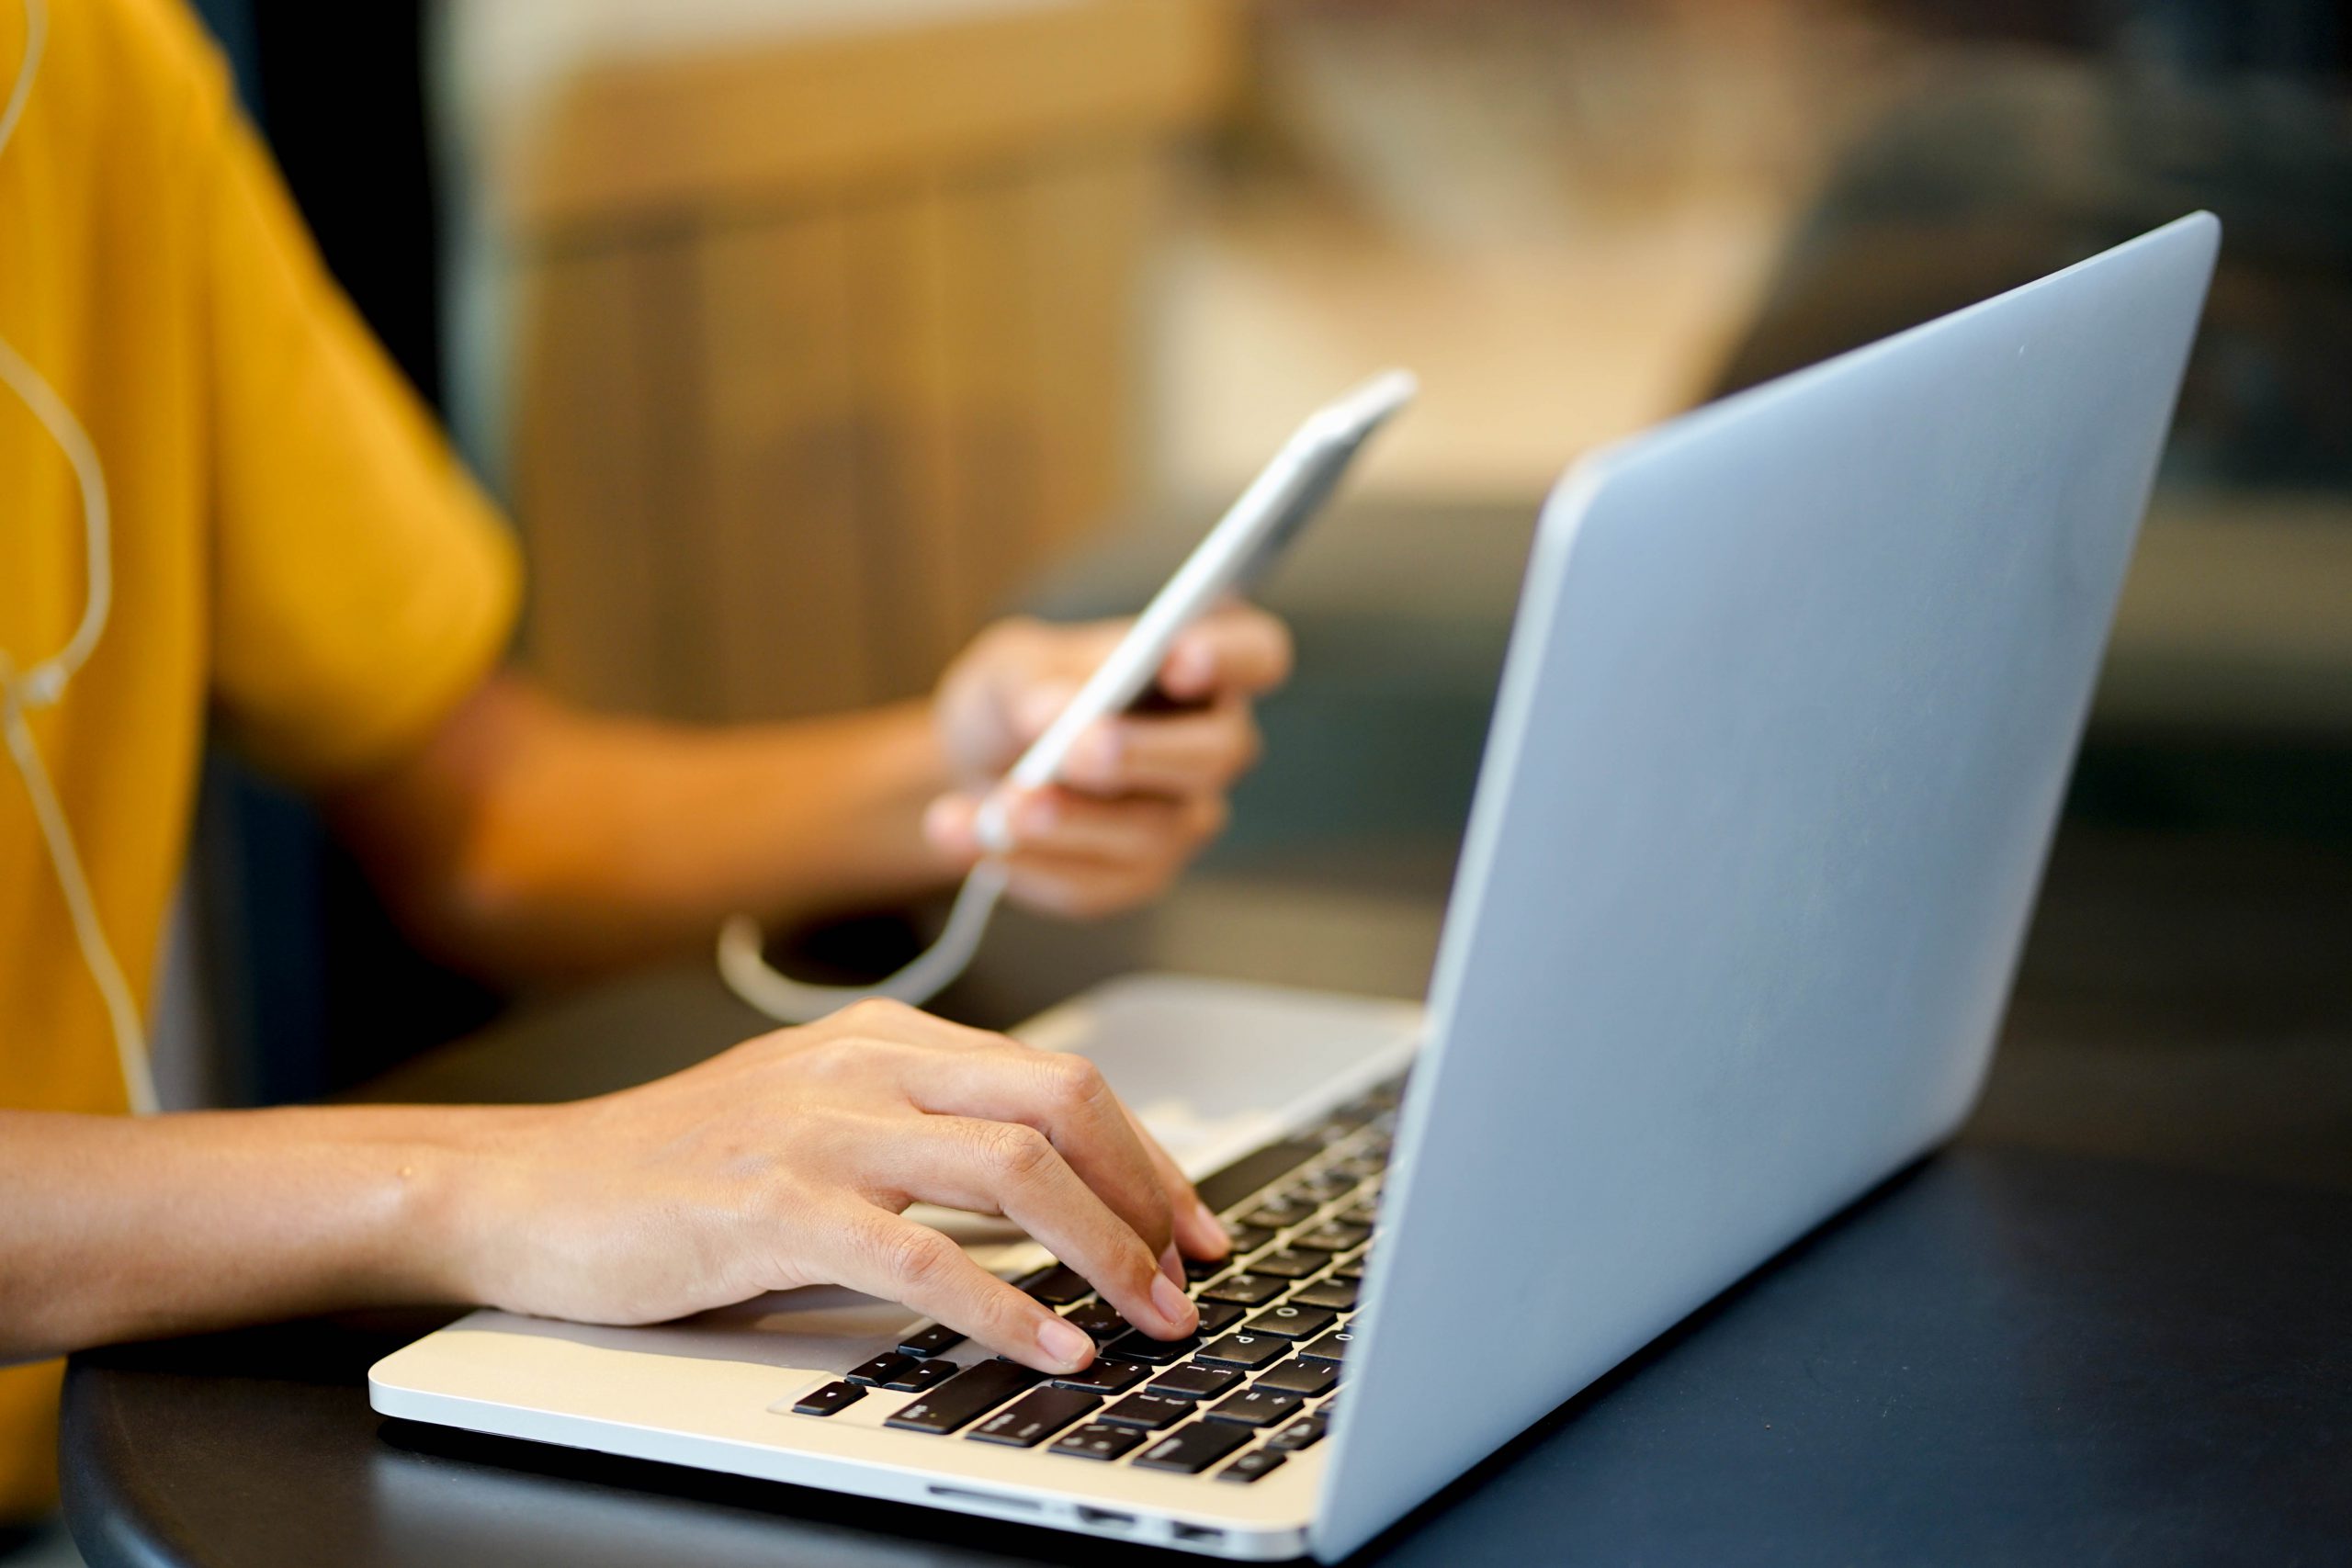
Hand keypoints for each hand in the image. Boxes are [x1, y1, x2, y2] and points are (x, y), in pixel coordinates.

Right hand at [442, 1000, 1230, 1372]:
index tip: (1192, 1222)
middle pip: (1061, 1106)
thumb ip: (923, 1129)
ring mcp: (820, 1129)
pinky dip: (1003, 1307)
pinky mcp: (773, 1206)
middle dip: (1149, 1195)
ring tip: (1148, 1317)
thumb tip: (1050, 1187)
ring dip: (1104, 1251)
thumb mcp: (818, 1116)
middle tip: (1192, 1271)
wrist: (528, 1187)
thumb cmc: (674, 1168)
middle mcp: (866, 1065)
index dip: (1144, 1156)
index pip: (1059, 1080)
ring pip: (1013, 1170)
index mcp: (889, 1038)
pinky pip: (921, 1256)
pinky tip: (1048, 1345)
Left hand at [926, 604, 1292, 916]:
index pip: (1256, 654)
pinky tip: (966, 835)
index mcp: (1199, 663)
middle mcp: (1208, 742)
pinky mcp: (1136, 875)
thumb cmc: (1019, 696)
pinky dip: (1025, 862)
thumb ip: (1035, 679)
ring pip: (1154, 831)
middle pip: (1218, 753)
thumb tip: (1053, 709)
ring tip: (996, 809)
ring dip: (1070, 821)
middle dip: (1144, 752)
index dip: (1231, 656)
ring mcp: (1182, 817)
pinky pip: (1096, 883)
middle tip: (1076, 749)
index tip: (1177, 658)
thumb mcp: (1009, 666)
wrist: (978, 765)